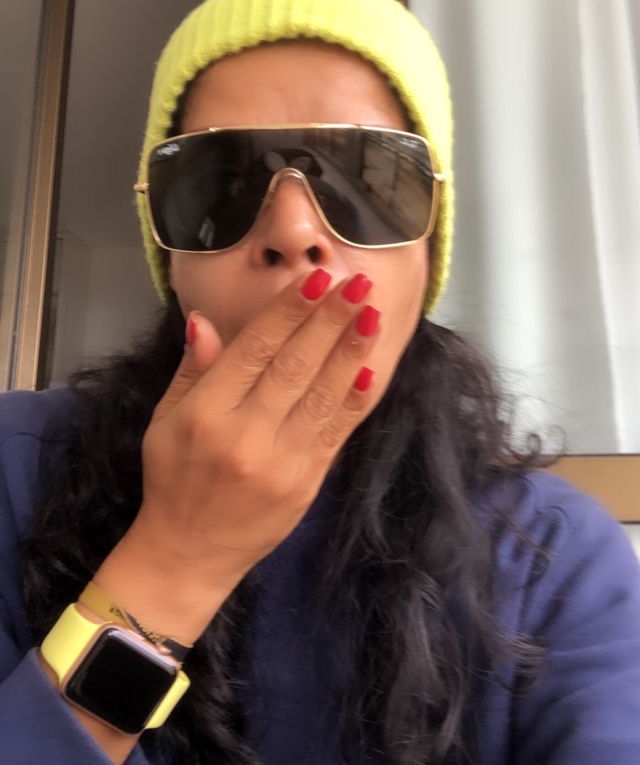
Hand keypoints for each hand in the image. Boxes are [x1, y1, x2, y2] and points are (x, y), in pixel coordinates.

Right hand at [128, 269, 379, 589]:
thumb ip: (192, 370)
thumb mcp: (165, 421)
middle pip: (295, 366)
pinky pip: (337, 433)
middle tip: (357, 282)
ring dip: (351, 351)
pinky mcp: (307, 483)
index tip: (315, 277)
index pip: (254, 350)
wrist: (190, 552)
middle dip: (329, 320)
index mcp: (206, 414)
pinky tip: (371, 368)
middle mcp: (246, 435)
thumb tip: (206, 319)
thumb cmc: (172, 479)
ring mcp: (282, 462)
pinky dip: (355, 399)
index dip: (288, 311)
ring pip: (322, 395)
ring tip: (372, 313)